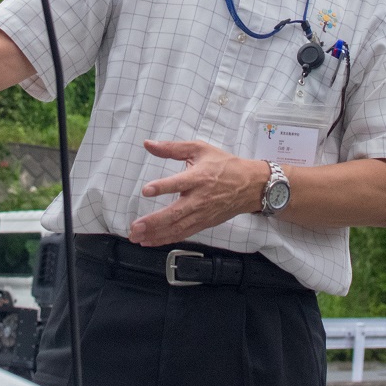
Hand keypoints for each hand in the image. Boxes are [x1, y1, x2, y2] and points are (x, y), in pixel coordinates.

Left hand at [127, 140, 262, 245]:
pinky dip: (166, 239)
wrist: (251, 186)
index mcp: (199, 177)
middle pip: (176, 213)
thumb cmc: (225, 165)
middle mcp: (200, 198)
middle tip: (135, 227)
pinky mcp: (204, 223)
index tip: (146, 190)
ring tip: (136, 237)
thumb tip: (148, 143)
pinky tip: (151, 241)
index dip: (163, 187)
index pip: (179, 183)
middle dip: (154, 222)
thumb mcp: (200, 149)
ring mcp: (202, 214)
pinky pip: (183, 234)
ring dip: (156, 234)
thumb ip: (172, 148)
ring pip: (177, 228)